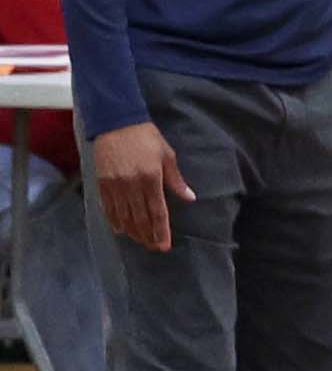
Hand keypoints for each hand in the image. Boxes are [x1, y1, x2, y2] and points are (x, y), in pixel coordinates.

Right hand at [89, 121, 194, 252]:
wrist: (116, 123)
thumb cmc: (146, 138)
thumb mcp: (167, 155)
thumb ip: (176, 180)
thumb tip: (190, 198)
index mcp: (151, 178)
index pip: (157, 211)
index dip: (161, 230)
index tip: (164, 245)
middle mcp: (131, 185)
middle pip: (140, 218)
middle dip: (148, 235)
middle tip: (155, 247)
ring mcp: (114, 185)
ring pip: (124, 216)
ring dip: (133, 231)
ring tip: (142, 242)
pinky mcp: (102, 183)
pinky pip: (108, 208)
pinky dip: (115, 221)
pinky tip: (121, 230)